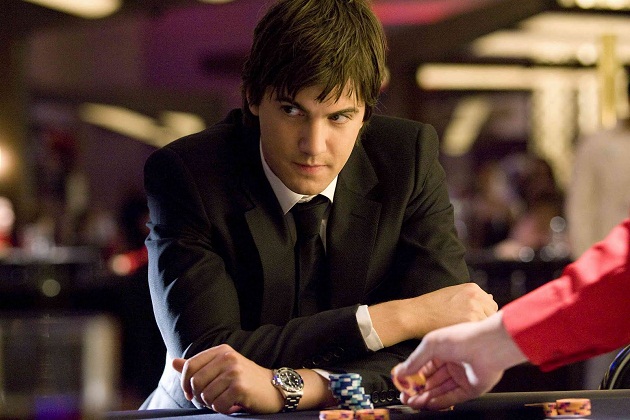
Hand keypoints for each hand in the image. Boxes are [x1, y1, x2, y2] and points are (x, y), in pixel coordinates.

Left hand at [173, 344, 283, 413]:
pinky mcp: (240, 387)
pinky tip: (233, 405)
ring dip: (212, 404)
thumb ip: (198, 366)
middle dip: (200, 397)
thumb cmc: (246, 380)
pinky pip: (218, 405)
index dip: (186, 384)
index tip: (192, 394)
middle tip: (212, 400)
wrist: (276, 388)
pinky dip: (223, 410)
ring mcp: (234, 371)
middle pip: (195, 382)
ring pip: (205, 396)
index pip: (190, 366)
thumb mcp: (222, 368)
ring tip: (225, 401)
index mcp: (221, 350)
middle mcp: (227, 357)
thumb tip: (174, 362)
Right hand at [392, 312, 526, 409]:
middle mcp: (452, 363)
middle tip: (405, 397)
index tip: (401, 383)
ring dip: (426, 397)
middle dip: (418, 389)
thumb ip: (415, 360)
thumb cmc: (462, 338)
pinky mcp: (471, 388)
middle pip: (431, 380)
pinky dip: (440, 402)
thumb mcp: (430, 345)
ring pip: (440, 390)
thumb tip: (400, 371)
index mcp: (443, 349)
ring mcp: (462, 376)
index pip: (423, 366)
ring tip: (413, 402)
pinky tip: (428, 404)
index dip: (412, 375)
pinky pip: (453, 397)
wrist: (488, 346)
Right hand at [407, 283, 497, 336]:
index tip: (472, 321)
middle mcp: (476, 296)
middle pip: (492, 312)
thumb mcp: (452, 294)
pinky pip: (481, 330)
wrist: (416, 314)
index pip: (490, 303)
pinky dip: (475, 335)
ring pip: (488, 323)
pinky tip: (464, 337)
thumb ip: (471, 297)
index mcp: (472, 288)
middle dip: (483, 320)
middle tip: (469, 328)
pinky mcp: (471, 320)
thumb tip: (491, 299)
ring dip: (479, 329)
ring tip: (466, 334)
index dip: (483, 314)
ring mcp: (475, 307)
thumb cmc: (431, 306)